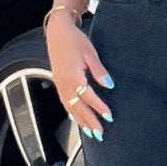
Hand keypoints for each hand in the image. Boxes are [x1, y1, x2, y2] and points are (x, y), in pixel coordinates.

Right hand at [44, 14, 112, 140]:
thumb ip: (99, 70)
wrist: (57, 32)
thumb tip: (109, 84)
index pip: (88, 96)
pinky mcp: (58, 83)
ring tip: (90, 132)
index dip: (99, 107)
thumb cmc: (74, 40)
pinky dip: (71, 113)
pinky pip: (64, 102)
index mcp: (73, 76)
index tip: (109, 116)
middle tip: (100, 133)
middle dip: (89, 121)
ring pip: (70, 107)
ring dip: (80, 121)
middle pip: (77, 107)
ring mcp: (59, 84)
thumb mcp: (90, 52)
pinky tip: (77, 119)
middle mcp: (64, 83)